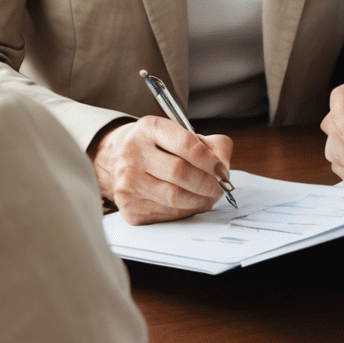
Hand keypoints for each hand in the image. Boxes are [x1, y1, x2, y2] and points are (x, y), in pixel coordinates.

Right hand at [92, 116, 234, 225]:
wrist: (120, 159)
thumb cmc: (159, 147)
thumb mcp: (183, 133)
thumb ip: (211, 146)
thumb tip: (223, 170)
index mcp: (150, 128)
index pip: (186, 145)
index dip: (210, 160)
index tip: (222, 170)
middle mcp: (133, 154)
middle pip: (180, 173)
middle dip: (208, 183)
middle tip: (219, 188)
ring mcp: (127, 182)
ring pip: (174, 197)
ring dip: (200, 200)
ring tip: (209, 197)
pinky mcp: (128, 207)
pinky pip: (166, 214)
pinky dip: (185, 211)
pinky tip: (190, 204)